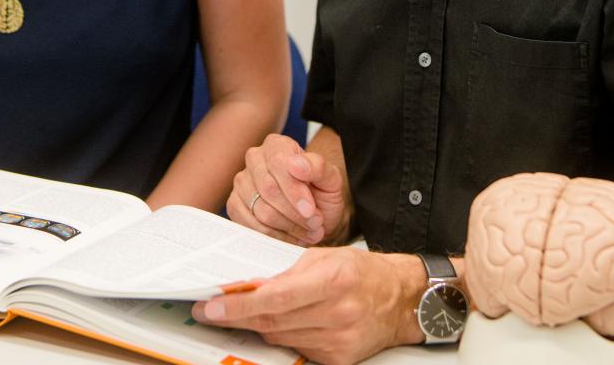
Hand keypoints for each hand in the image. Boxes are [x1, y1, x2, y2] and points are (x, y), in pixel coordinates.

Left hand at [192, 248, 423, 364]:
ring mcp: (338, 339)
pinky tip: (284, 323)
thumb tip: (247, 285)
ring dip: (261, 325)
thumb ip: (286, 272)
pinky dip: (285, 335)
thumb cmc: (362, 272)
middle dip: (238, 317)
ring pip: (281, 337)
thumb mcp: (324, 258)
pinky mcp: (339, 358)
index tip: (213, 306)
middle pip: (273, 321)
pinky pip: (297, 348)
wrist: (400, 299)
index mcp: (333, 280)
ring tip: (248, 313)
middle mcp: (337, 312)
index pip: (275, 298)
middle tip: (213, 312)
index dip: (239, 305)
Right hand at [227, 133, 349, 244]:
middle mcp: (255, 159)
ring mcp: (242, 182)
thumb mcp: (331, 179)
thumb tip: (296, 164)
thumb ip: (318, 168)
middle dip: (294, 213)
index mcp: (277, 145)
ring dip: (288, 227)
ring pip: (260, 210)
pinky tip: (291, 236)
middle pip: (268, 189)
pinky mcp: (235, 205)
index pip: (279, 163)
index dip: (295, 190)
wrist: (314, 215)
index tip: (311, 210)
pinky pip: (250, 225)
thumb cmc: (322, 193)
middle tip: (315, 224)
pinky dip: (274, 236)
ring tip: (308, 231)